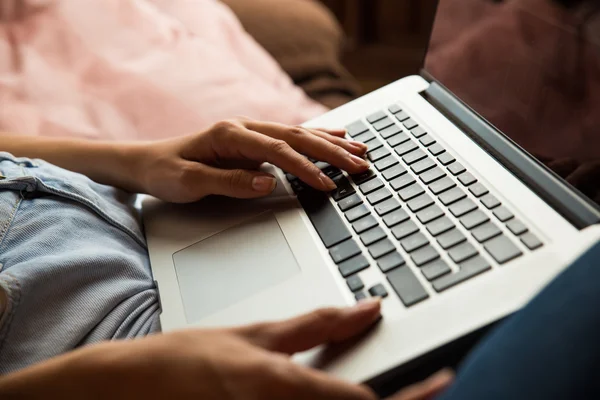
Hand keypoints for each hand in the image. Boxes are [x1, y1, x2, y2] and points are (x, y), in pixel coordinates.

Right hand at [0, 299, 452, 398]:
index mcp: (285, 387)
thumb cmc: (193, 357)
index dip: (416, 395)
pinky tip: (359, 391)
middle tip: (434, 382)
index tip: (445, 378)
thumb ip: (317, 324)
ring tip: (408, 384)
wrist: (141, 387)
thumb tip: (366, 309)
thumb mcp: (259, 333)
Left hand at [134, 117, 369, 202]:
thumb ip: (230, 181)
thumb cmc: (166, 172)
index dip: (305, 168)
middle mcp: (244, 127)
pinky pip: (291, 137)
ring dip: (331, 142)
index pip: (278, 151)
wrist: (148, 162)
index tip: (327, 185)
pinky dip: (317, 137)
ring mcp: (251, 132)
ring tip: (360, 149)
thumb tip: (268, 182)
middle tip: (360, 165)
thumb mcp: (190, 182)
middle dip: (331, 152)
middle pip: (297, 137)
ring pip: (299, 133)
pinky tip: (337, 135)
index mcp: (230, 134)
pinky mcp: (254, 141)